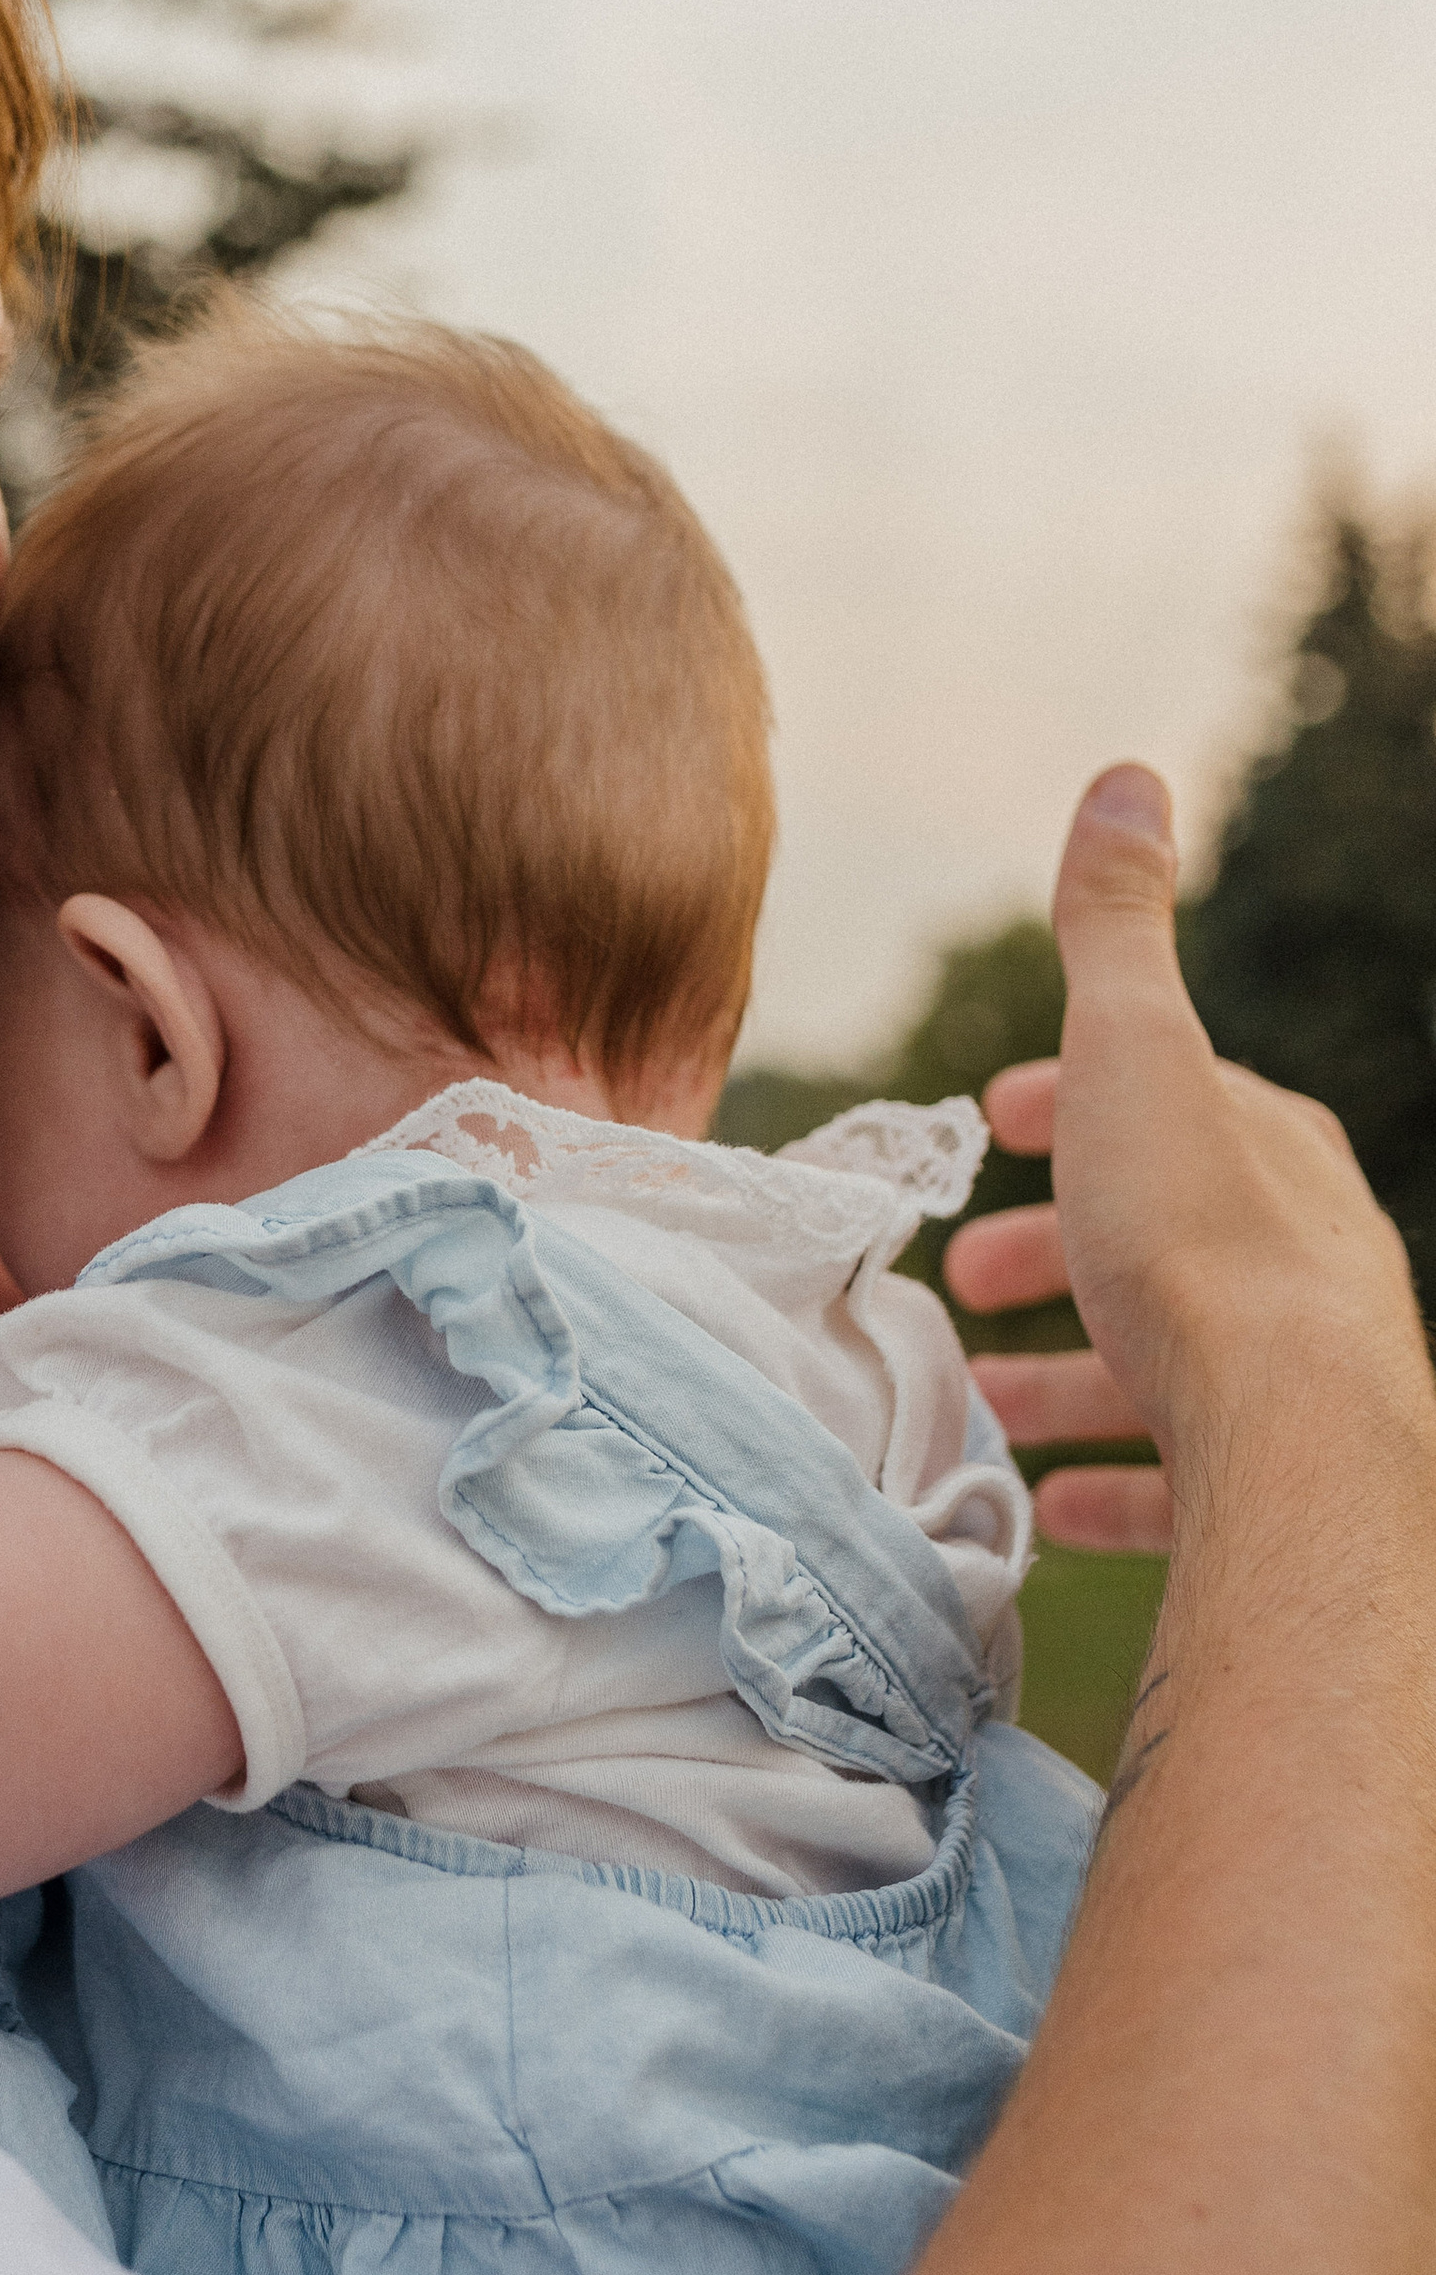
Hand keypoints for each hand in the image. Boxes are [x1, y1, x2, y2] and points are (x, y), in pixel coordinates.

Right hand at [946, 765, 1418, 1549]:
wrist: (1297, 1449)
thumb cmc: (1201, 1244)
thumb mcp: (1135, 1052)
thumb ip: (1115, 928)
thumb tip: (1126, 779)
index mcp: (1276, 1148)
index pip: (1175, 1096)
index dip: (1073, 1100)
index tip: (994, 1124)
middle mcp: (1308, 1255)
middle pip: (1164, 1231)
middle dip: (1057, 1242)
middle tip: (967, 1271)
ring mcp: (1299, 1374)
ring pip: (1170, 1358)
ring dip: (1071, 1369)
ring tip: (982, 1393)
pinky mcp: (1281, 1480)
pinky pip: (1185, 1474)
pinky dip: (1110, 1476)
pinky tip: (1048, 1496)